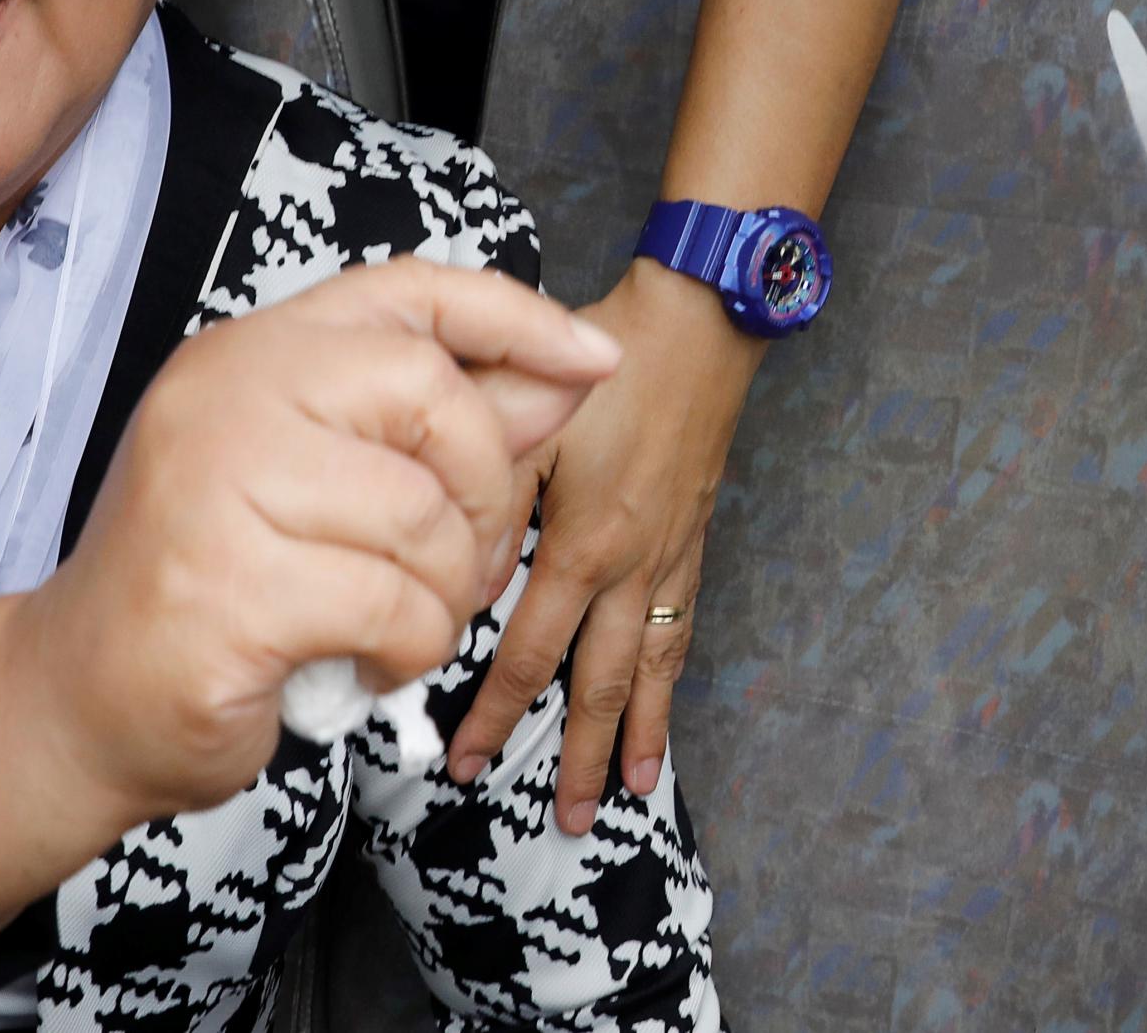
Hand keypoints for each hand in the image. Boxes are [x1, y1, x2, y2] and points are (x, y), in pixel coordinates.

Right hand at [14, 260, 619, 824]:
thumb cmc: (215, 585)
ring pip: (422, 515)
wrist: (78, 698)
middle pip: (429, 391)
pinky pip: (393, 608)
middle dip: (484, 488)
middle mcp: (222, 395)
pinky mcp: (225, 589)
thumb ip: (435, 430)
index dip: (515, 316)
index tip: (593, 358)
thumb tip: (566, 375)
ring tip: (400, 624)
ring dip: (446, 592)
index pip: (405, 290)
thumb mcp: (328, 484)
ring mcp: (213, 485)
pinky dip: (409, 653)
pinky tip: (362, 664)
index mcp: (246, 353)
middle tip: (464, 559)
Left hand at [444, 258, 762, 834]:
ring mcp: (667, 557)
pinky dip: (671, 681)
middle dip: (574, 752)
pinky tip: (665, 708)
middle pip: (597, 681)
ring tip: (631, 793)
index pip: (527, 652)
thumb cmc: (597, 363)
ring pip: (650, 667)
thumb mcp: (525, 421)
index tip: (465, 760)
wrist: (693, 326)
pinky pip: (682, 628)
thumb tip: (453, 579)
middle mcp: (629, 565)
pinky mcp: (691, 540)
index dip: (494, 710)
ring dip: (637, 734)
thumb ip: (486, 498)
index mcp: (580, 542)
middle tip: (561, 819)